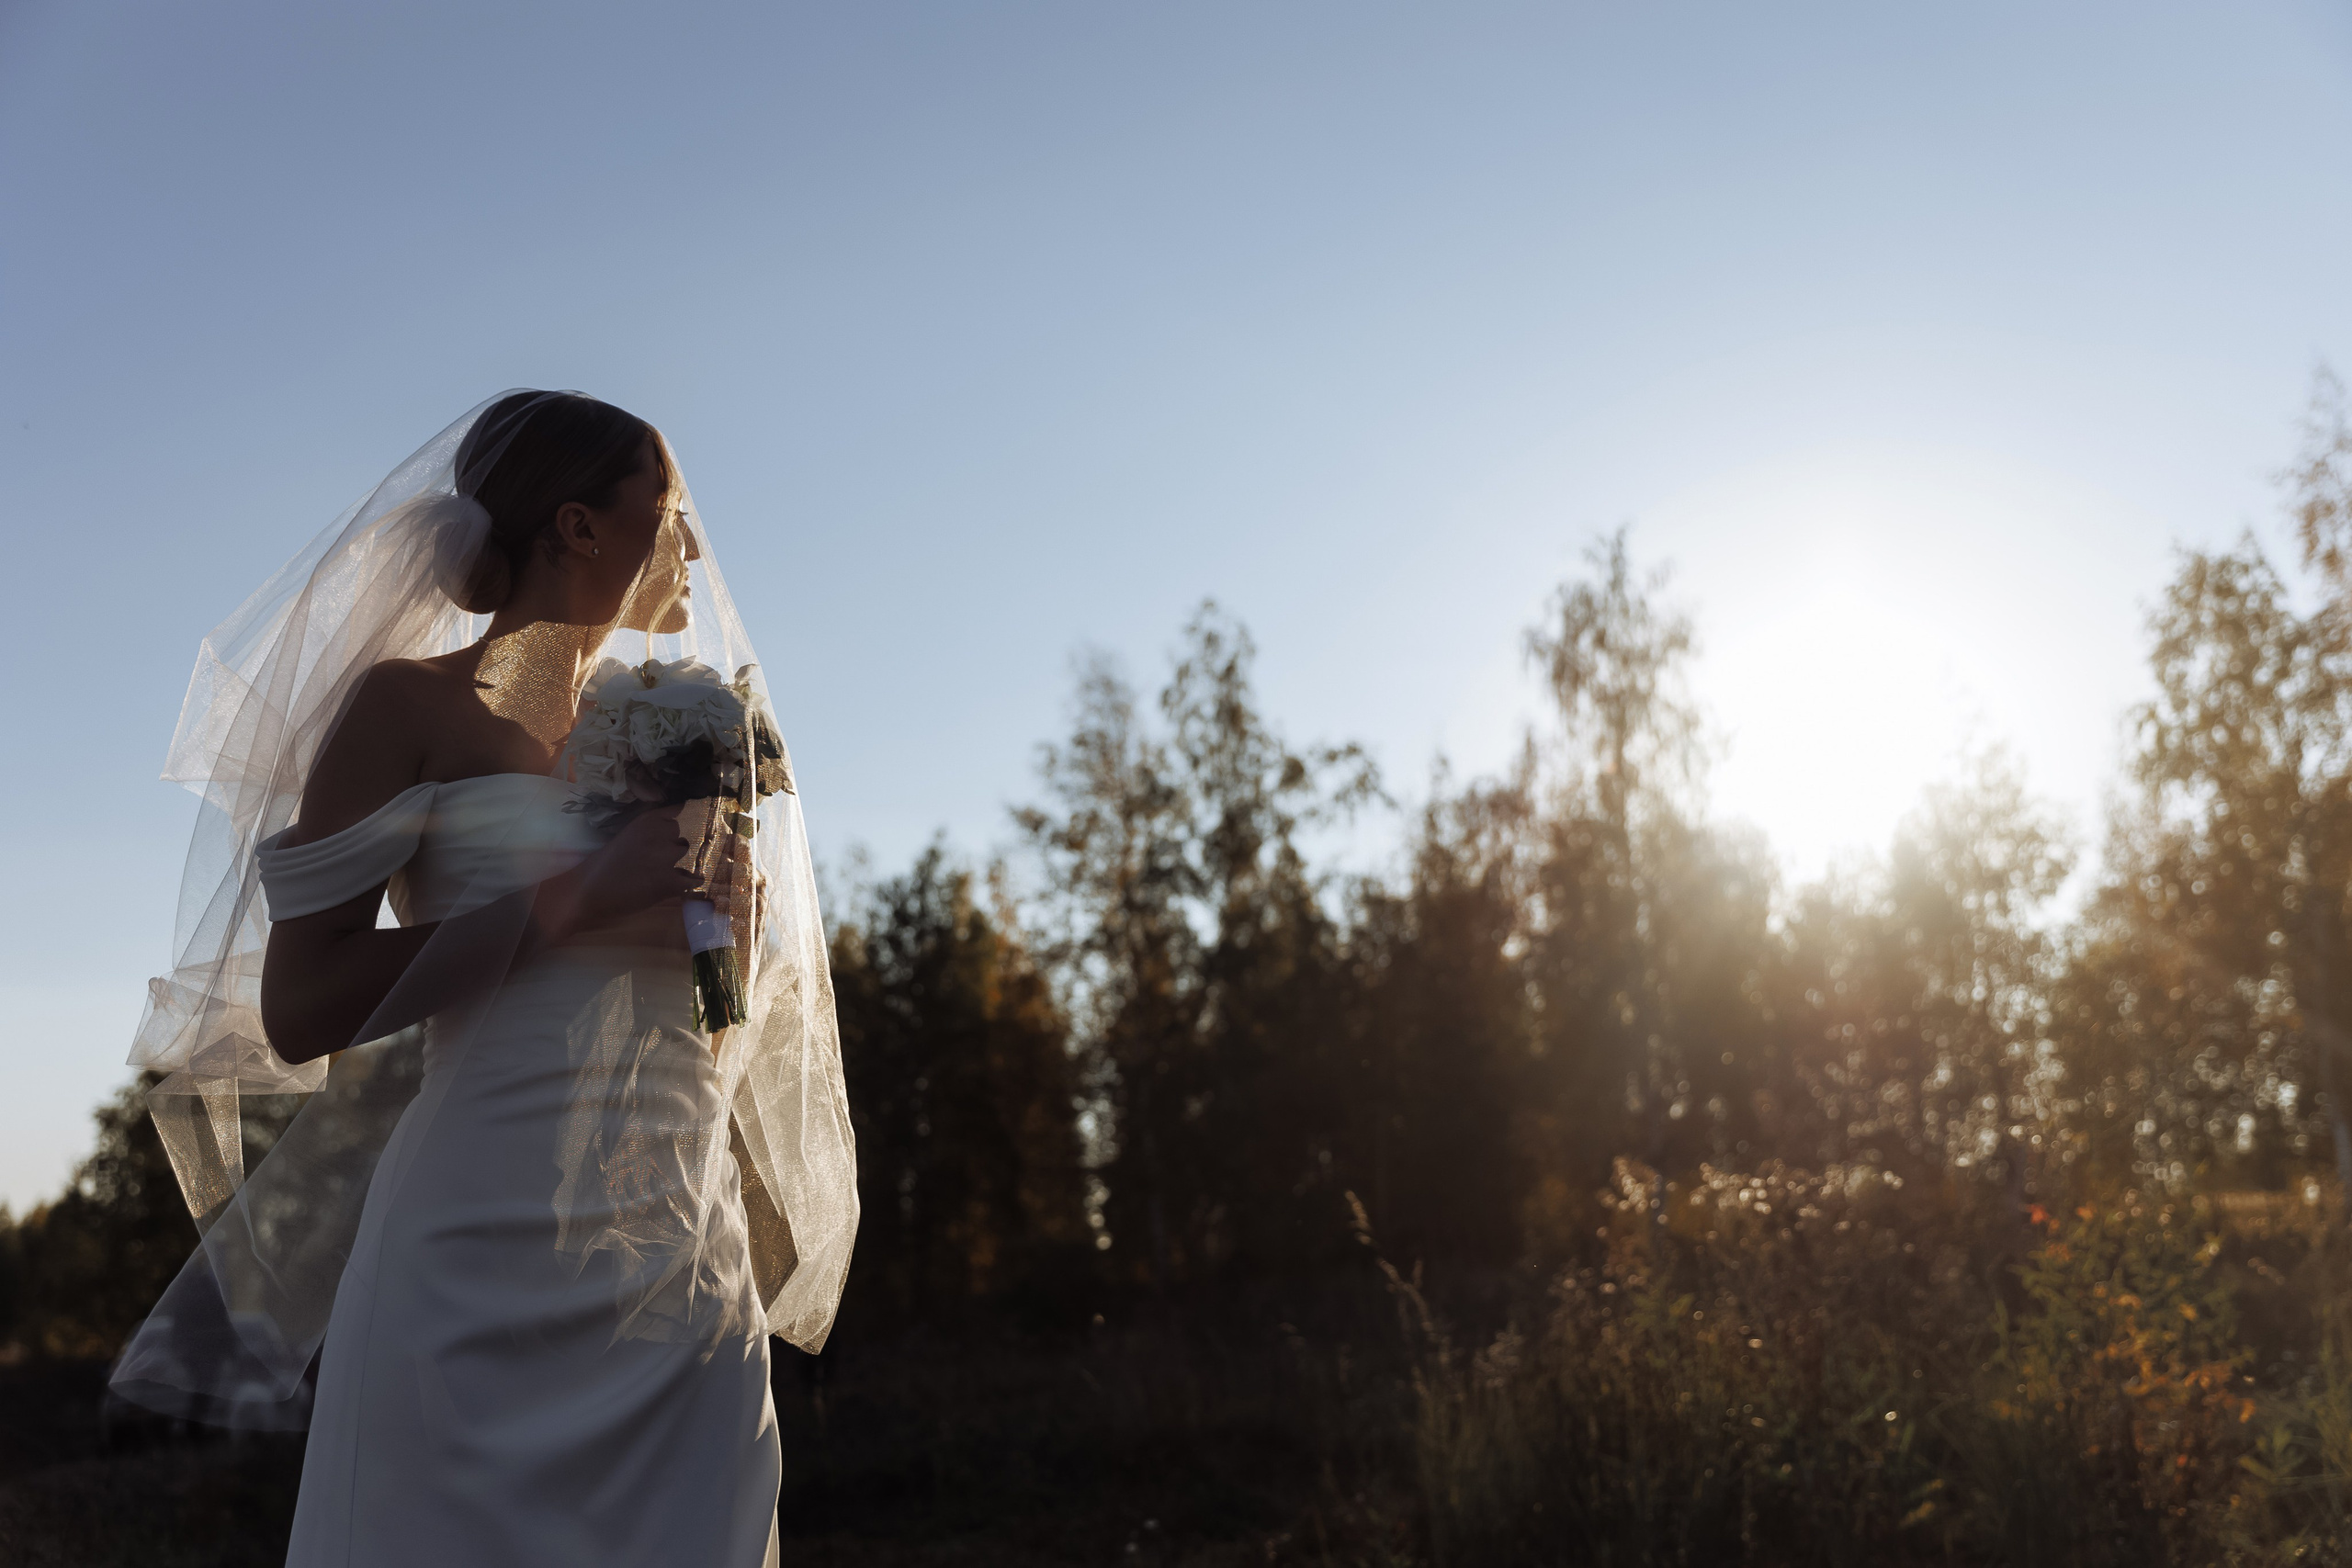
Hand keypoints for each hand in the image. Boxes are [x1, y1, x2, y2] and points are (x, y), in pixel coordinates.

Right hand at [551, 804, 697, 936]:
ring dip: (676, 861)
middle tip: (655, 857)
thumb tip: (672, 821)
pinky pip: (691, 880)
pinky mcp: (668, 882)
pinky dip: (690, 882)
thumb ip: (647, 830)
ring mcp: (665, 858)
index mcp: (645, 821)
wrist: (589, 891)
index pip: (674, 811)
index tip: (668, 829)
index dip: (670, 823)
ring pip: (685, 854)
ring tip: (662, 871)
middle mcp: (658, 835)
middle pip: (678, 834)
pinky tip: (684, 883)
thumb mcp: (624, 836)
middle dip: (669, 843)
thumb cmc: (601, 865)